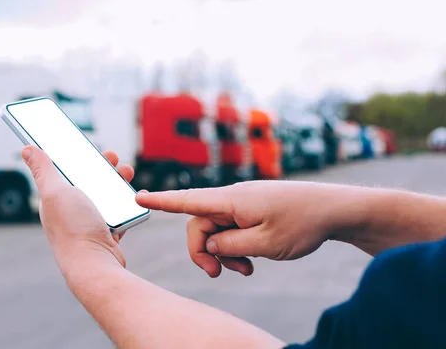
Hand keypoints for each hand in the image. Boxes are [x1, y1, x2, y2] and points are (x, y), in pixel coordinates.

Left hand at [22, 146, 133, 274]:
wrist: (96, 267)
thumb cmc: (73, 228)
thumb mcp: (55, 191)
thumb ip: (43, 169)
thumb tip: (26, 148)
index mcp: (55, 199)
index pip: (64, 170)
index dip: (76, 155)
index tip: (89, 144)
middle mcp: (70, 211)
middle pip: (88, 181)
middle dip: (102, 166)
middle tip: (114, 157)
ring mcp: (89, 223)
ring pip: (106, 195)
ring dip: (118, 182)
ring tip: (127, 173)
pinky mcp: (107, 234)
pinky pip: (119, 213)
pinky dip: (127, 204)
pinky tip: (134, 198)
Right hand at [136, 181, 348, 277]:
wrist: (334, 209)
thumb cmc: (302, 223)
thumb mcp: (265, 244)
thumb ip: (229, 245)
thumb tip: (207, 243)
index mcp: (232, 201)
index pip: (188, 201)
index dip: (161, 201)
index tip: (138, 197)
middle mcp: (233, 199)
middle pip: (200, 226)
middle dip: (204, 252)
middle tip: (219, 275)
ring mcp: (243, 205)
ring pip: (217, 231)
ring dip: (224, 254)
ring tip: (246, 270)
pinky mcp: (252, 211)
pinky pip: (232, 229)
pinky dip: (236, 248)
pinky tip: (252, 261)